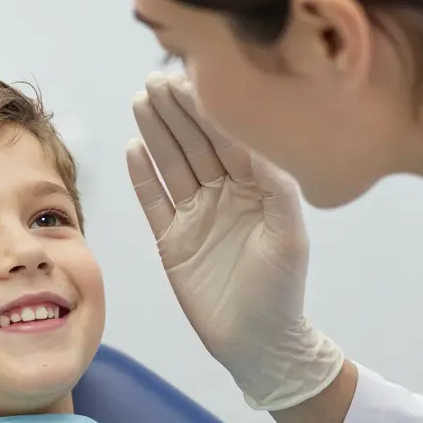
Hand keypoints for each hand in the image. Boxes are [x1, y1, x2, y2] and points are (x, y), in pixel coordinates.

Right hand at [129, 71, 342, 410]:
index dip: (209, 110)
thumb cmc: (282, 290)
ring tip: (140, 100)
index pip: (229, 139)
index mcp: (257, 188)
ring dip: (157, 133)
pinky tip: (134, 148)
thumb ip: (275, 186)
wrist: (258, 343)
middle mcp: (225, 195)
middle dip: (177, 111)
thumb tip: (254, 142)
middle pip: (196, 144)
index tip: (190, 79)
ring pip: (173, 165)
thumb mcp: (288, 234)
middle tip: (156, 80)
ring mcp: (196, 216)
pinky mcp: (172, 240)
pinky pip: (153, 201)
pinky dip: (143, 176)